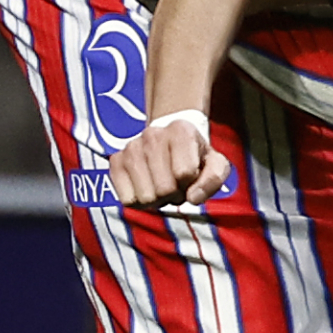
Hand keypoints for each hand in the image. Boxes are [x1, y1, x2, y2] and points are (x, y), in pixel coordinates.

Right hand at [109, 111, 230, 208]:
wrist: (168, 141)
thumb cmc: (195, 157)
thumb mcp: (215, 164)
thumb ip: (214, 179)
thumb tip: (193, 198)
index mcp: (181, 130)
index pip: (185, 174)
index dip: (192, 183)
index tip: (191, 176)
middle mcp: (152, 134)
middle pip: (164, 189)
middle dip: (174, 194)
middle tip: (176, 184)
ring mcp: (131, 147)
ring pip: (146, 197)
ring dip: (157, 199)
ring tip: (162, 185)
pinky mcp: (116, 161)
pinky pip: (127, 199)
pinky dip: (139, 201)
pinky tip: (146, 187)